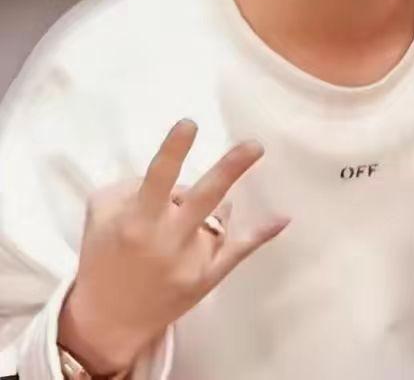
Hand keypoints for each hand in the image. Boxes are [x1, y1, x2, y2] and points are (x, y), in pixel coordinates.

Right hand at [58, 119, 288, 374]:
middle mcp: (167, 239)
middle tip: (255, 145)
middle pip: (205, 198)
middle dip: (230, 169)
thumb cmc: (103, 258)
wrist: (108, 321)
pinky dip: (261, 234)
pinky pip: (239, 250)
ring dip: (213, 208)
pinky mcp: (207, 278)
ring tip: (187, 223)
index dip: (174, 151)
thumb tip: (171, 172)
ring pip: (221, 213)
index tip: (190, 123)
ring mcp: (191, 261)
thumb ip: (128, 186)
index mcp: (137, 221)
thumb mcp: (99, 217)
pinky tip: (282, 218)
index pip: (158, 179)